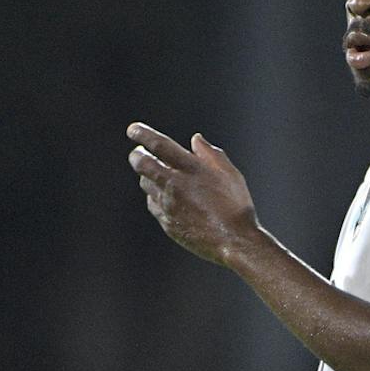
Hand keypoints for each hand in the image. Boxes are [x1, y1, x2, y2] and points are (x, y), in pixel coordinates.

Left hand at [127, 122, 261, 266]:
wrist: (234, 241)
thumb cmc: (237, 206)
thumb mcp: (230, 174)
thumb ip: (211, 154)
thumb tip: (195, 139)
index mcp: (191, 169)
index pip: (159, 145)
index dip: (142, 134)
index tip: (132, 129)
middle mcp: (175, 185)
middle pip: (142, 164)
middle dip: (136, 155)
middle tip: (138, 153)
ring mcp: (168, 205)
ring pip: (145, 184)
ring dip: (146, 175)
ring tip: (154, 173)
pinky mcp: (167, 222)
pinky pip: (153, 204)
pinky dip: (154, 196)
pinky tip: (163, 196)